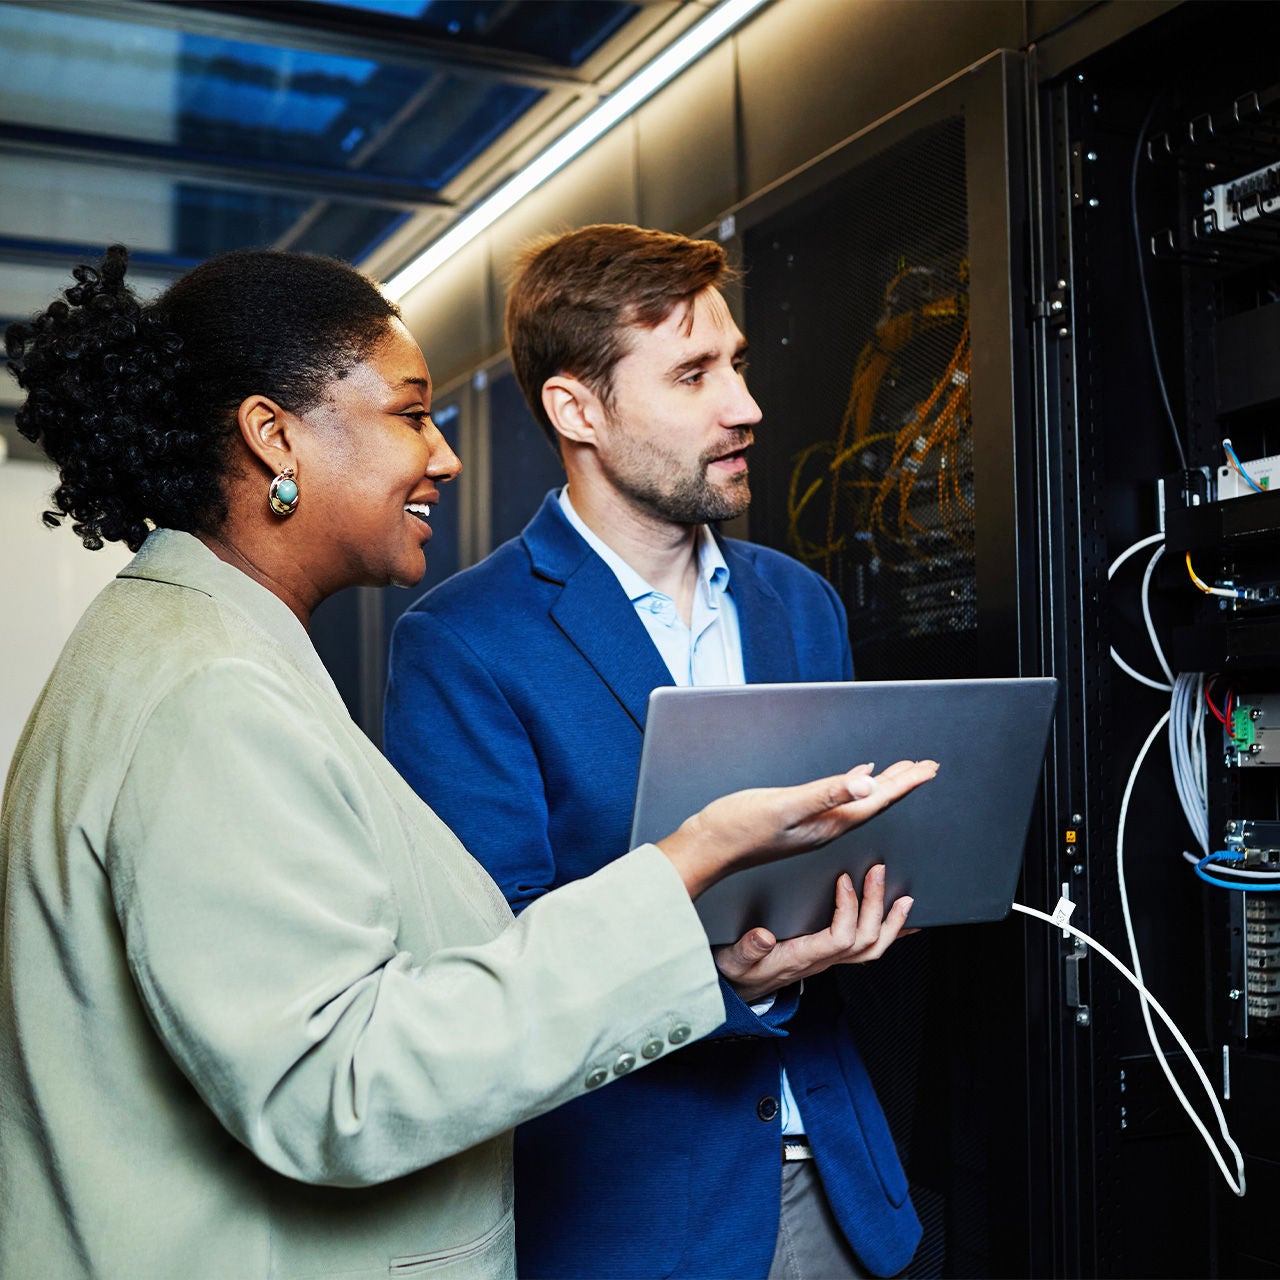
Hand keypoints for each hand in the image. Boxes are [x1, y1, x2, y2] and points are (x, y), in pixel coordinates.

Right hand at [655, 758, 937, 899]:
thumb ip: (824, 794)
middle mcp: (826, 826)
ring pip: (860, 800)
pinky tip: (856, 777)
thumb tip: (866, 782)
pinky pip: (839, 800)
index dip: (905, 784)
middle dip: (903, 783)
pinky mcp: (798, 818)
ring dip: (883, 784)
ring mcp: (813, 824)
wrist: (707, 848)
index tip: (929, 768)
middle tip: (928, 766)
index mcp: (829, 824)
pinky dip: (854, 785)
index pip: (877, 801)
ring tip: (903, 770)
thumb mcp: (784, 807)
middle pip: (875, 802)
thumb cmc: (738, 830)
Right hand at [714, 864, 915, 1002]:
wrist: (740, 988)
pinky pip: (867, 949)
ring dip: (891, 923)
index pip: (839, 939)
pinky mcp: (830, 954)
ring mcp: (829, 959)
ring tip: (904, 898)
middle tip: (878, 872)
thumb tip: (763, 937)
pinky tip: (902, 923)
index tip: (844, 880)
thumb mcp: (734, 960)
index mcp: (801, 958)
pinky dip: (889, 935)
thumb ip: (747, 949)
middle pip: (864, 942)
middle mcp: (821, 960)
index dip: (848, 909)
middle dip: (876, 907)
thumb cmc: (738, 971)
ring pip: (871, 949)